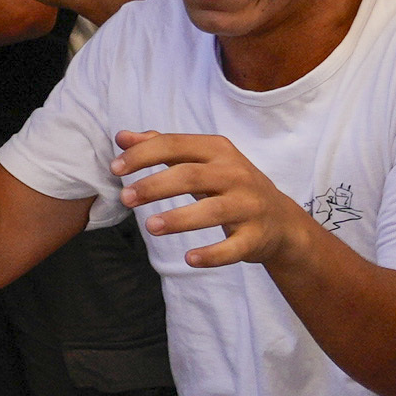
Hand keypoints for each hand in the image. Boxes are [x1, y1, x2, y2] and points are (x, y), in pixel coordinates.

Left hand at [113, 129, 312, 280]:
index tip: (115, 169)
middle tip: (125, 198)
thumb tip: (122, 137)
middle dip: (154, 186)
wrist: (279, 220)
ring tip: (150, 227)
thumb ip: (162, 147)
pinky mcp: (256, 236)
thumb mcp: (202, 160)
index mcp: (218, 150)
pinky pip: (233, 248)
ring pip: (212, 210)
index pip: (175, 145)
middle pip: (190, 175)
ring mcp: (248, 205)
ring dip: (178, 219)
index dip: (143, 155)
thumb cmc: (230, 185)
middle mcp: (235, 173)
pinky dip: (212, 255)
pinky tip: (189, 259)